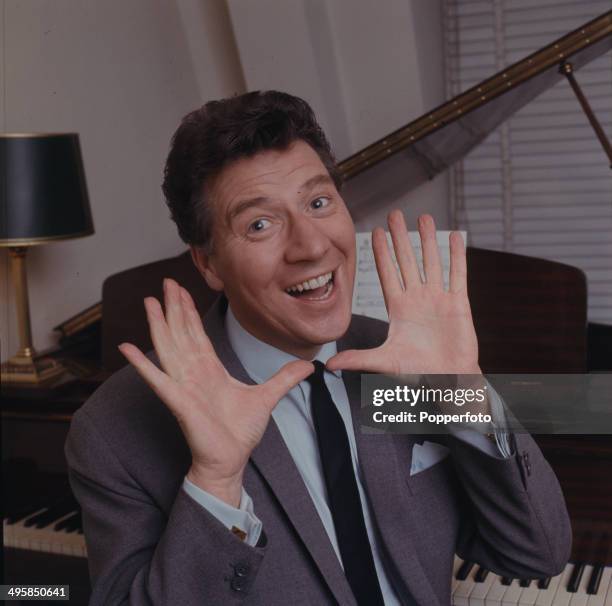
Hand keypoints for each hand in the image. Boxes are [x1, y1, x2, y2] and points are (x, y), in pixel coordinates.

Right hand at [118, 278, 312, 506]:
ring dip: (158, 324)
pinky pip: (158, 380)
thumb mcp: (267, 397)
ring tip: (149, 301)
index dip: (189, 311)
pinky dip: (142, 365)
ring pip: (169, 348)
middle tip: (166, 282)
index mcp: (211, 369)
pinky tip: (128, 349)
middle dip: (174, 307)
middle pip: (181, 332)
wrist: (231, 460)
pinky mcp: (179, 402)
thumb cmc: (240, 433)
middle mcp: (194, 373)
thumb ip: (285, 378)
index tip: (182, 290)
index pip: (197, 333)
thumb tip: (308, 366)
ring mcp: (184, 386)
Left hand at [326, 211, 479, 376]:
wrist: (448, 382)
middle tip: (395, 214)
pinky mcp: (458, 304)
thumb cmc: (418, 373)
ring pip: (431, 262)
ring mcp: (438, 299)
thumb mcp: (385, 362)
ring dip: (428, 240)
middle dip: (400, 237)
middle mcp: (417, 299)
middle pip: (407, 261)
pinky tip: (454, 237)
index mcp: (398, 309)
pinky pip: (457, 274)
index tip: (374, 232)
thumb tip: (328, 366)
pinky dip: (456, 256)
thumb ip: (359, 359)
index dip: (381, 253)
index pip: (387, 273)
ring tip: (425, 217)